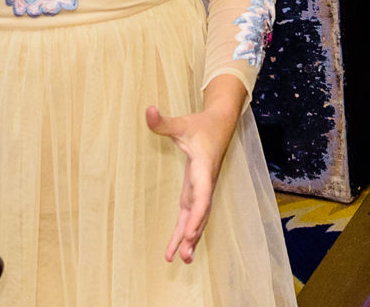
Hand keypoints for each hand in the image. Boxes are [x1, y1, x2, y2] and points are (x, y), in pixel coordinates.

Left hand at [145, 104, 232, 262]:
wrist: (222, 124)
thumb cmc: (201, 124)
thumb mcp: (182, 122)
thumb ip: (163, 121)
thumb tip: (148, 109)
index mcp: (204, 168)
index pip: (202, 195)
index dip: (197, 215)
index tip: (190, 233)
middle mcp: (206, 183)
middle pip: (201, 213)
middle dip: (194, 234)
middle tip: (185, 255)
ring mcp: (202, 189)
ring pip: (198, 218)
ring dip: (191, 238)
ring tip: (182, 260)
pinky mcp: (196, 191)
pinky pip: (193, 215)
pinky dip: (187, 231)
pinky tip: (179, 249)